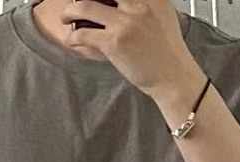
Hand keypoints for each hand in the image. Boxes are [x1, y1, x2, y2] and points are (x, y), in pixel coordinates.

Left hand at [61, 0, 202, 110]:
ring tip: (66, 16)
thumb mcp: (162, 15)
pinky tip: (71, 39)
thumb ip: (145, 3)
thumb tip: (121, 2)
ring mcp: (125, 22)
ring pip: (85, 6)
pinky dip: (73, 37)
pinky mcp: (115, 42)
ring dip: (70, 11)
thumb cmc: (166, 51)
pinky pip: (84, 34)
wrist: (173, 77)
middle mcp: (138, 4)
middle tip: (77, 2)